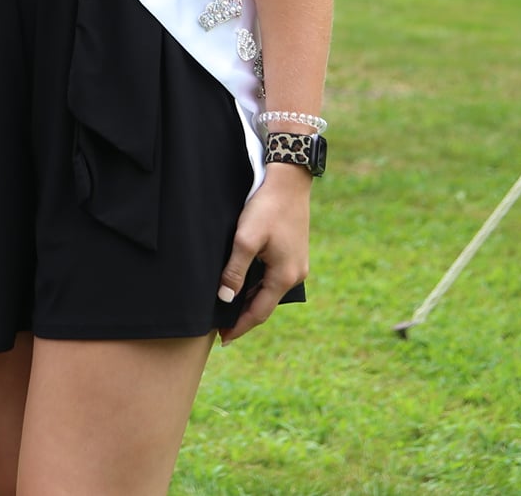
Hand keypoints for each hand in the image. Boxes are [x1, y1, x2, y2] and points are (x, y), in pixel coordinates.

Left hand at [217, 165, 311, 344]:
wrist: (290, 181)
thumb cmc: (266, 208)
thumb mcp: (245, 239)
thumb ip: (235, 271)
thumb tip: (225, 298)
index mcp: (284, 276)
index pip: (259, 312)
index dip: (240, 327)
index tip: (223, 339)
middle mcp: (296, 275)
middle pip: (266, 304)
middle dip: (244, 316)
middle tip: (221, 326)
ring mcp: (298, 265)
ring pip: (270, 292)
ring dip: (252, 301)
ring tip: (230, 308)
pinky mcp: (296, 253)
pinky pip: (275, 278)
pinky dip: (259, 287)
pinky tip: (245, 285)